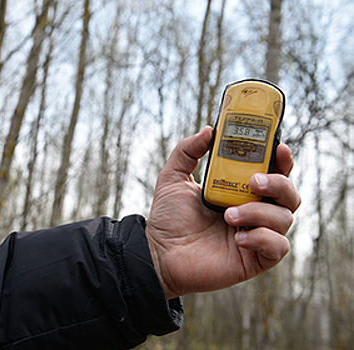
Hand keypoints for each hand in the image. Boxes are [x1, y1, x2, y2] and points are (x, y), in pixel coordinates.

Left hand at [146, 126, 300, 298]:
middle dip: (278, 183)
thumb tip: (209, 130)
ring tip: (228, 215)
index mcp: (240, 192)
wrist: (159, 254)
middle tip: (253, 182)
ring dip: (259, 213)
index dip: (282, 160)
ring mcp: (256, 235)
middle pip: (289, 194)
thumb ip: (187, 151)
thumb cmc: (168, 218)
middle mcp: (254, 212)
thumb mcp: (173, 178)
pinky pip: (278, 247)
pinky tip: (238, 239)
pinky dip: (263, 238)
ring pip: (284, 218)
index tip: (278, 148)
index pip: (273, 173)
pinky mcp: (255, 259)